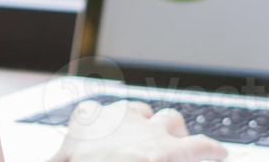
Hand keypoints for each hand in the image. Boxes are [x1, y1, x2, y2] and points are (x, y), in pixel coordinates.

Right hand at [52, 100, 227, 161]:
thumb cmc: (77, 159)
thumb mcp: (62, 158)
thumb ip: (61, 158)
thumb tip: (48, 160)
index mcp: (87, 119)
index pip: (94, 115)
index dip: (103, 127)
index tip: (102, 142)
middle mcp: (120, 117)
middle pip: (138, 112)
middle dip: (143, 125)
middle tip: (144, 147)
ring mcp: (148, 131)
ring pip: (169, 119)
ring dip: (173, 131)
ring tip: (178, 147)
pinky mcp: (172, 150)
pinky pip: (201, 145)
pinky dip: (211, 150)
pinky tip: (220, 153)